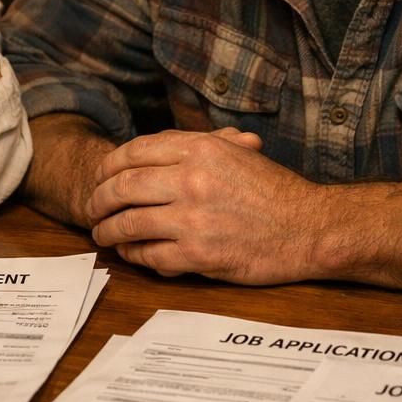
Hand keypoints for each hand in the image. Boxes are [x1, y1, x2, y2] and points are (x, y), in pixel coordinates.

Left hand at [88, 128, 322, 283]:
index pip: (135, 152)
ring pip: (129, 223)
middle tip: (92, 207)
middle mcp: (192, 180)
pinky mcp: (198, 255)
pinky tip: (131, 253)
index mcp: (201, 149)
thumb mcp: (238, 152)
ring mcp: (192, 219)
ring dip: (108, 230)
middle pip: (123, 187)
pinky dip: (133, 255)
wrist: (309, 228)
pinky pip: (149, 255)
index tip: (100, 176)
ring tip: (102, 234)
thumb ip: (196, 146)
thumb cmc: (275, 191)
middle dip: (99, 199)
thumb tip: (155, 149)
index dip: (109, 166)